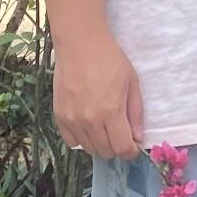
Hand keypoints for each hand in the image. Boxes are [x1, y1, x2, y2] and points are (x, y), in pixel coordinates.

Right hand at [53, 30, 143, 159]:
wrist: (80, 44)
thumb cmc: (110, 59)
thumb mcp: (131, 81)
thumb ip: (135, 112)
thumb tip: (137, 138)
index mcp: (111, 112)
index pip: (122, 148)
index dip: (130, 151)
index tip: (133, 146)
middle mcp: (90, 121)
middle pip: (105, 152)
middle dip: (116, 148)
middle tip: (119, 134)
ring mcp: (72, 120)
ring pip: (88, 149)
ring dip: (99, 144)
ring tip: (104, 127)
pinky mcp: (59, 116)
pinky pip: (71, 141)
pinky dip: (81, 139)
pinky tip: (87, 125)